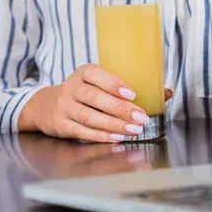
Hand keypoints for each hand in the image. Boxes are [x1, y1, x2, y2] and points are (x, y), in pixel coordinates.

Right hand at [24, 64, 170, 142]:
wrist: (45, 107)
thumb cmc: (82, 94)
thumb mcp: (97, 84)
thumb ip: (126, 89)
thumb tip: (166, 93)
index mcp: (82, 73)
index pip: (95, 74)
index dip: (113, 83)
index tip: (132, 93)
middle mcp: (71, 88)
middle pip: (94, 98)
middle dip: (119, 109)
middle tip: (141, 117)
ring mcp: (64, 107)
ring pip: (89, 116)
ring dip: (113, 124)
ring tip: (133, 130)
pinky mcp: (61, 125)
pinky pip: (82, 131)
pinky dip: (101, 136)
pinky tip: (116, 137)